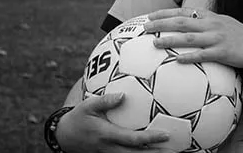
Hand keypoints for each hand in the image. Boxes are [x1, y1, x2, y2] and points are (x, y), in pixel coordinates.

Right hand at [54, 93, 170, 152]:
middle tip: (177, 150)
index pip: (133, 140)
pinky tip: (156, 150)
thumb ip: (105, 101)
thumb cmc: (78, 118)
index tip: (166, 134)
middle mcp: (112, 148)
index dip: (151, 138)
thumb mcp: (87, 106)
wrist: (65, 137)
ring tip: (172, 152)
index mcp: (108, 135)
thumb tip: (122, 95)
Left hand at [143, 8, 242, 70]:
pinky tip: (178, 60)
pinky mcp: (223, 52)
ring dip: (170, 40)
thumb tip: (189, 26)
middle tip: (145, 27)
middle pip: (181, 22)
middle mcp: (211, 25)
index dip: (165, 13)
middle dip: (162, 23)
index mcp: (210, 17)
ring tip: (155, 43)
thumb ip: (206, 23)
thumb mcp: (223, 23)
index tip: (150, 16)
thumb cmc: (240, 36)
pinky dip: (190, 57)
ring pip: (189, 38)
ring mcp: (217, 38)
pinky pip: (203, 55)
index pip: (183, 11)